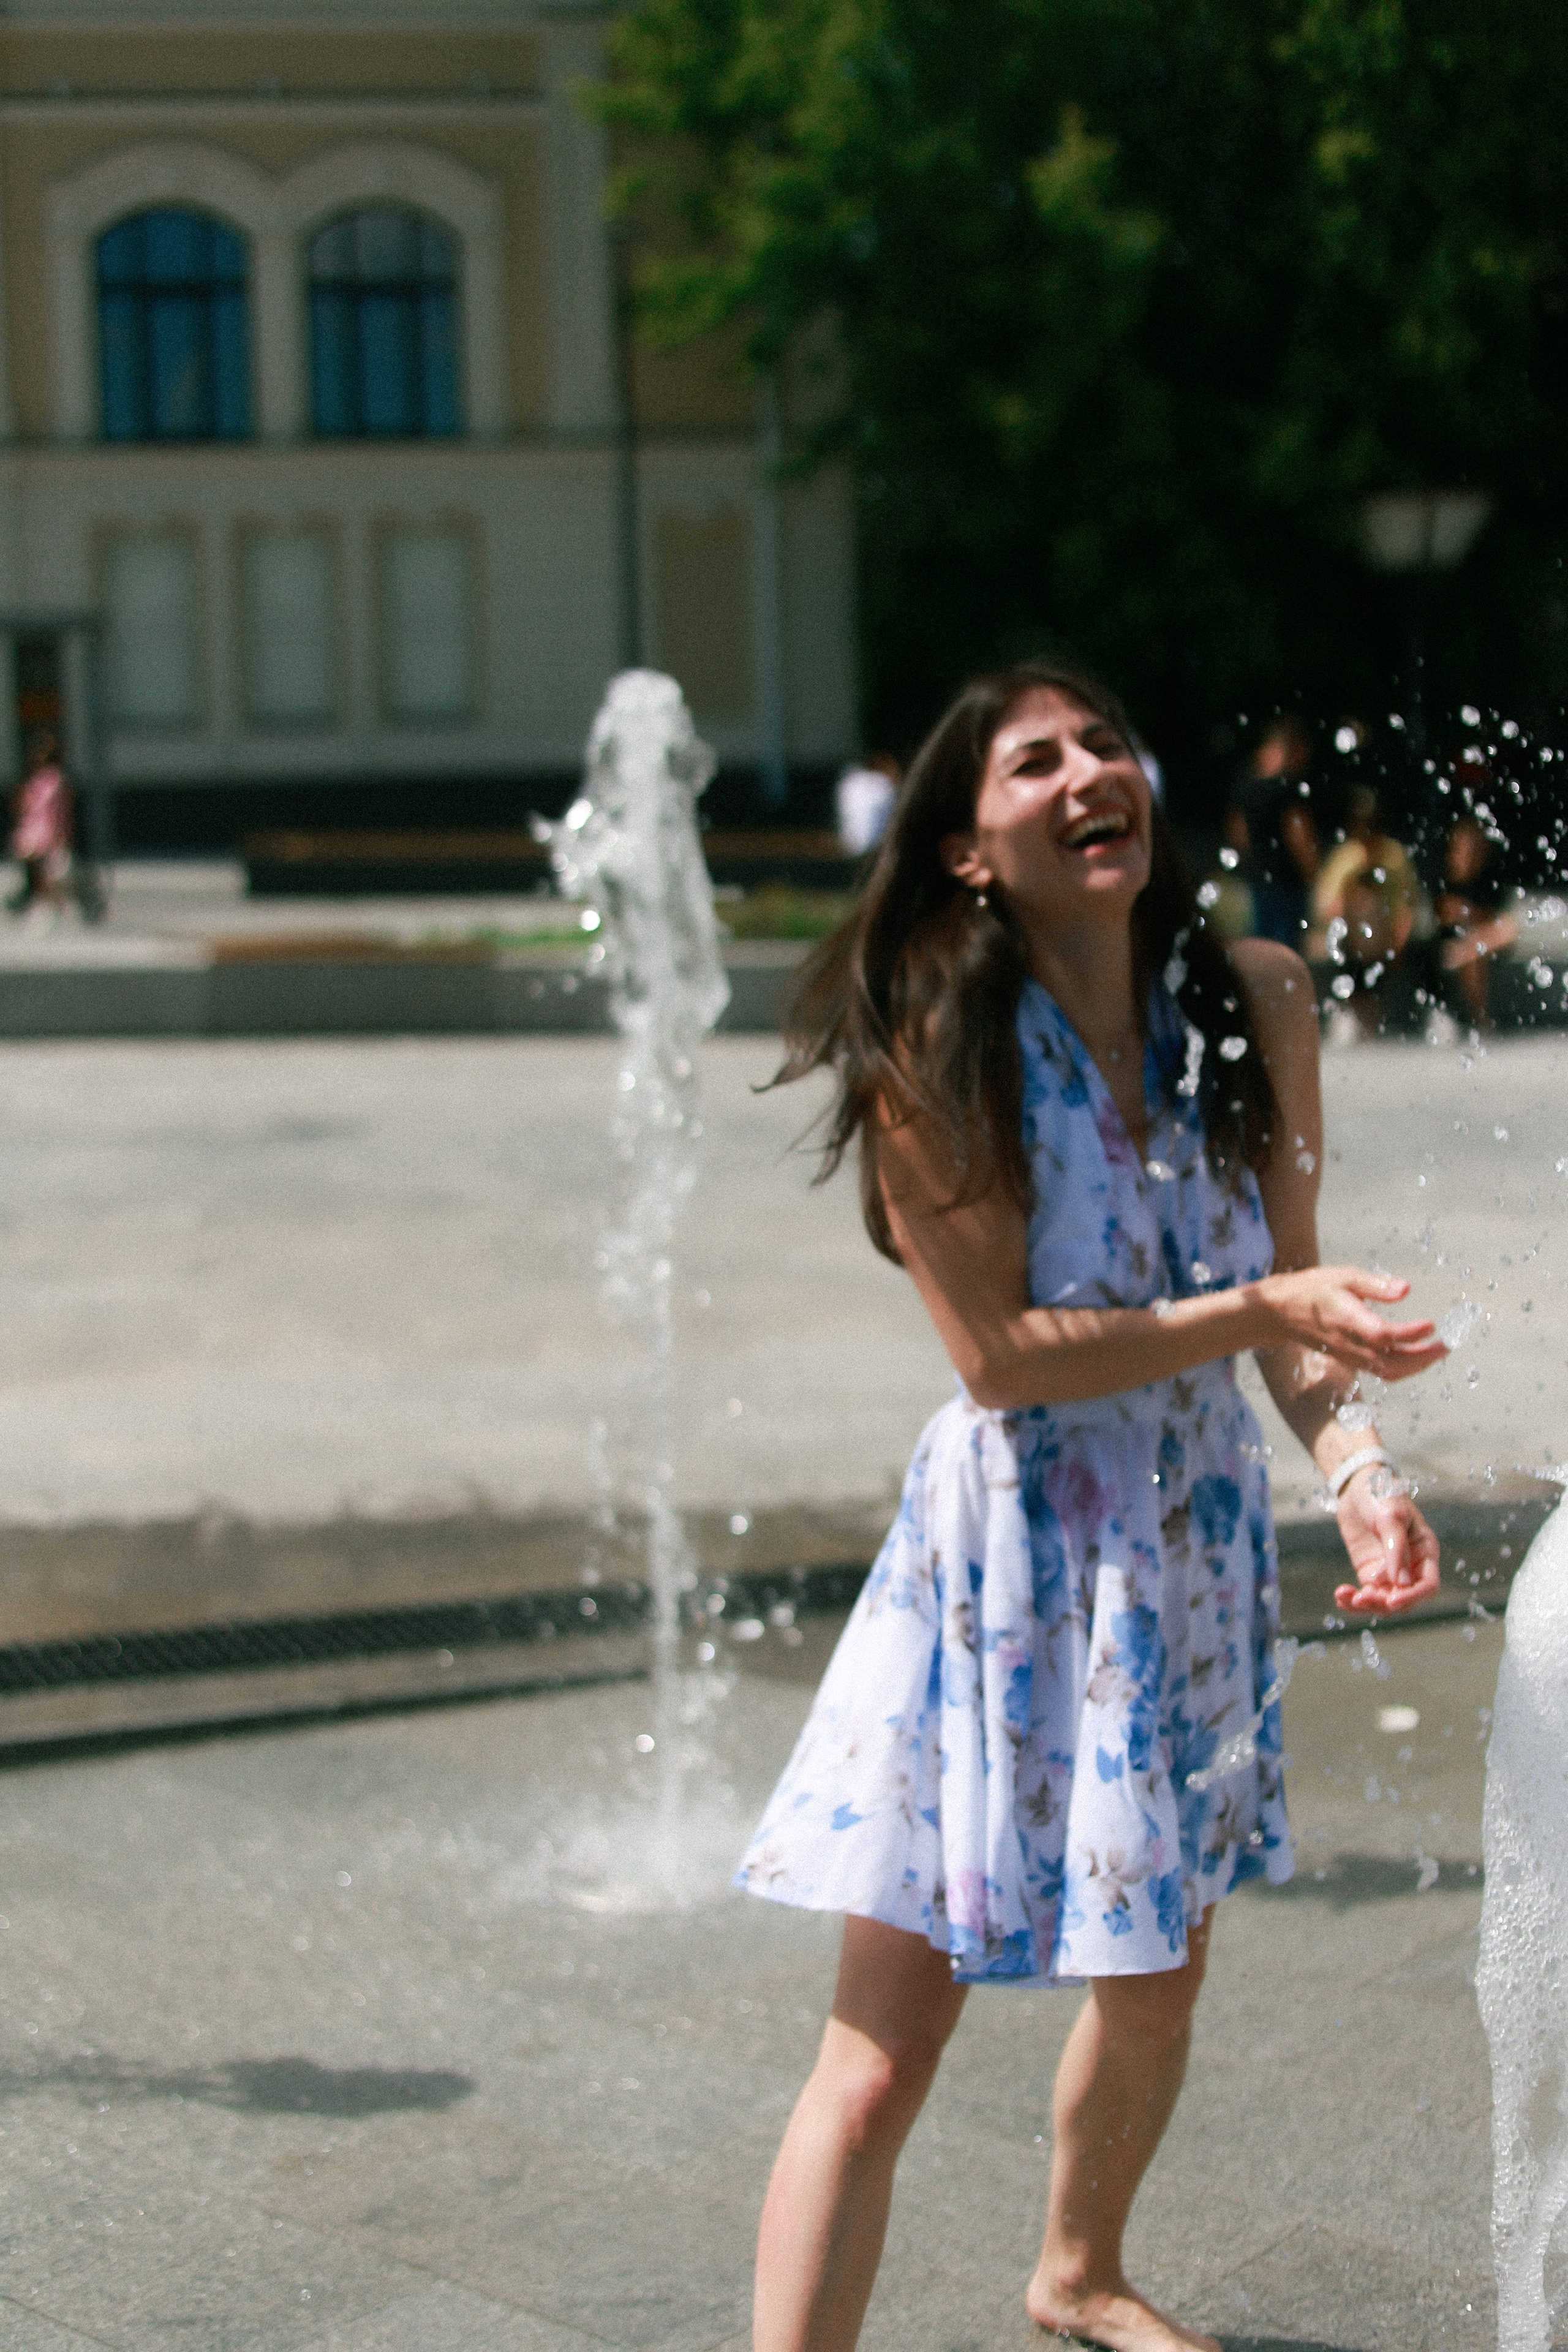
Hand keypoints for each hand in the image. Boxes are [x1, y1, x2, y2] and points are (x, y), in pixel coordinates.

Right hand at [1255, 1266, 1445, 1382]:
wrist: (1282, 1312)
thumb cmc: (1314, 1288)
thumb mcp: (1344, 1276)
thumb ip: (1376, 1284)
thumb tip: (1407, 1289)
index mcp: (1348, 1320)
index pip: (1384, 1335)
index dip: (1411, 1333)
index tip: (1432, 1324)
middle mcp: (1350, 1344)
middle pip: (1392, 1363)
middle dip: (1424, 1358)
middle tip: (1447, 1345)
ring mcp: (1350, 1356)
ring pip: (1389, 1371)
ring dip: (1417, 1365)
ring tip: (1438, 1352)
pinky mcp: (1352, 1359)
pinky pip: (1382, 1371)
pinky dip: (1404, 1367)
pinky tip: (1418, 1355)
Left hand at [1332, 1475, 1440, 1614]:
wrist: (1357, 1487)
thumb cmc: (1381, 1495)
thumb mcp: (1391, 1516)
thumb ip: (1396, 1548)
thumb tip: (1400, 1583)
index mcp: (1425, 1552)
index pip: (1428, 1585)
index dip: (1413, 1596)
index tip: (1391, 1600)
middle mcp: (1411, 1566)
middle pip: (1404, 1598)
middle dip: (1384, 1602)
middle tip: (1361, 1597)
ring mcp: (1389, 1571)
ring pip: (1384, 1601)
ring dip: (1367, 1604)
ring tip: (1347, 1597)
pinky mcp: (1370, 1571)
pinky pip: (1366, 1593)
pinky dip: (1353, 1599)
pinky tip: (1340, 1597)